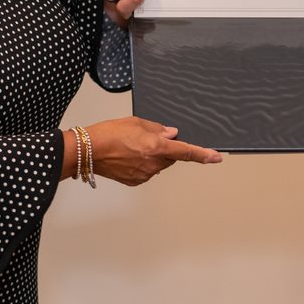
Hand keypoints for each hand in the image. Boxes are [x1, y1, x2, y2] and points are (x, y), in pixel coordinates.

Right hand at [86, 116, 221, 185]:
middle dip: (165, 149)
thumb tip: (172, 134)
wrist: (87, 151)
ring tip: (131, 147)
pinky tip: (127, 156)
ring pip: (158, 165)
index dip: (203, 154)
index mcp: (156, 147)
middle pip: (170, 157)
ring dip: (152, 156)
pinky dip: (142, 164)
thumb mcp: (136, 123)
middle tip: (146, 139)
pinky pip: (146, 172)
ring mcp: (144, 175)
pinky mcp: (135, 181)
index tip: (216, 157)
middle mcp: (153, 164)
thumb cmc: (108, 134)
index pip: (186, 151)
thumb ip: (158, 129)